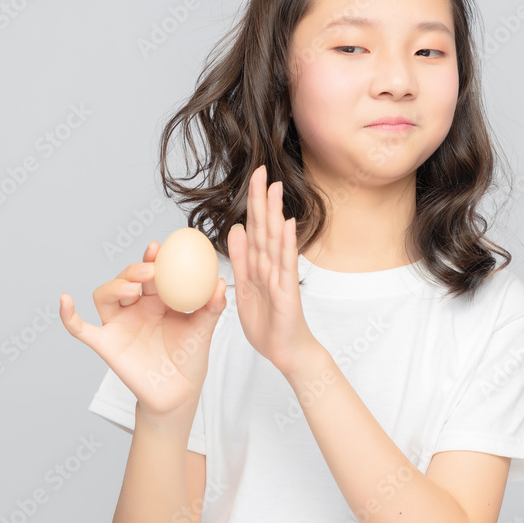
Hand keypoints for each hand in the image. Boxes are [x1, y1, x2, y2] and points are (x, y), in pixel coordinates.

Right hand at [59, 240, 226, 418]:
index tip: (158, 247)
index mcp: (158, 299)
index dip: (151, 257)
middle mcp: (136, 308)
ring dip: (115, 286)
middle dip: (135, 269)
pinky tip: (65, 300)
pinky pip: (81, 328)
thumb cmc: (190, 359)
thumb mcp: (204, 330)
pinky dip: (69, 315)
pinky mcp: (105, 343)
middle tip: (151, 271)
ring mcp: (119, 324)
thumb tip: (221, 282)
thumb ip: (212, 307)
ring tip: (132, 289)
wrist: (179, 393)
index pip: (151, 271)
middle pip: (126, 278)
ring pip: (105, 295)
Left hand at [228, 164, 319, 375]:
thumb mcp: (245, 287)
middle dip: (263, 199)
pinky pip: (285, 266)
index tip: (255, 175)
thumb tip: (235, 228)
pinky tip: (288, 225)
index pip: (255, 226)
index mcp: (259, 264)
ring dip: (275, 214)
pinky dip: (287, 245)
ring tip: (275, 188)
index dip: (254, 201)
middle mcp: (272, 266)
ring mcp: (281, 277)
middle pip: (265, 227)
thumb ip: (241, 259)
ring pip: (275, 241)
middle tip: (263, 170)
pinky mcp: (287, 293)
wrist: (286, 352)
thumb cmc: (268, 323)